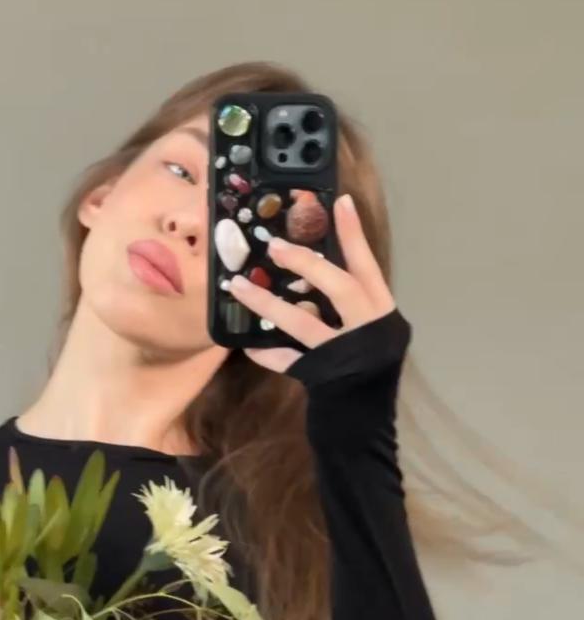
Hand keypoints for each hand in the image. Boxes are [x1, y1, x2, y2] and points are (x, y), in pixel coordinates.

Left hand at [228, 194, 396, 372]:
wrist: (367, 417)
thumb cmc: (366, 365)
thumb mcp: (369, 329)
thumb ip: (350, 303)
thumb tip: (310, 265)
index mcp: (381, 311)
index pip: (368, 266)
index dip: (355, 235)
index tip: (341, 202)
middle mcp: (367, 329)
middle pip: (340, 288)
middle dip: (307, 265)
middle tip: (275, 245)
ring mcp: (344, 354)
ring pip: (304, 323)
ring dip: (269, 304)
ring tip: (239, 287)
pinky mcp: (323, 377)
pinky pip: (288, 362)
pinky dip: (267, 353)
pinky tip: (244, 344)